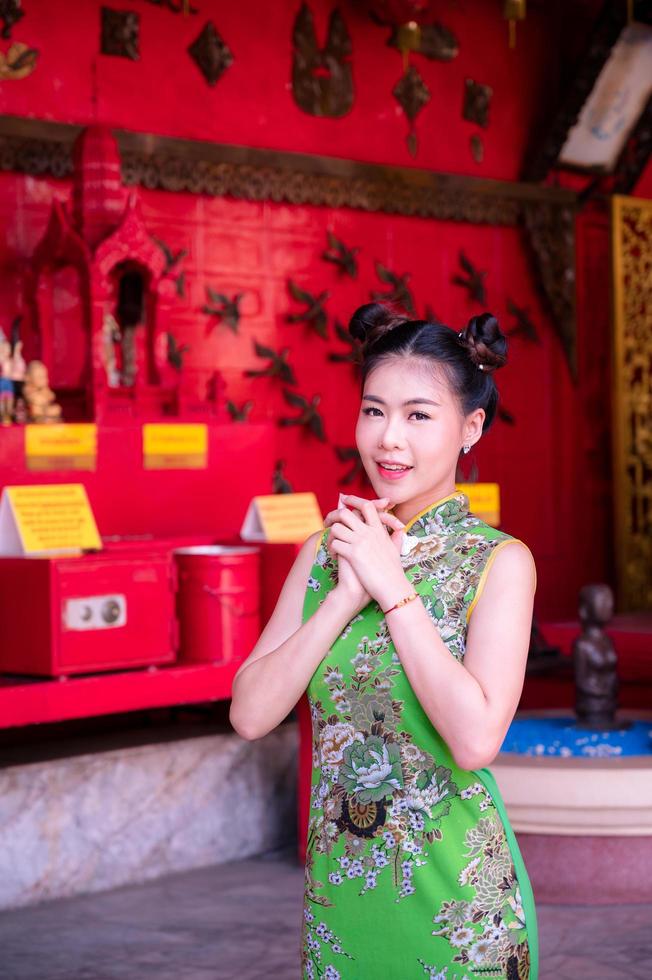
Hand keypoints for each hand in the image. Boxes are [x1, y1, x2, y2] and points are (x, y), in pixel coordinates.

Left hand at [327, 495, 409, 610]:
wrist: (392, 587)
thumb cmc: (394, 572)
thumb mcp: (396, 549)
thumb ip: (396, 537)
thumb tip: (400, 530)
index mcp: (378, 530)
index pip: (366, 506)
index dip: (354, 500)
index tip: (344, 500)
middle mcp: (369, 532)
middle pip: (345, 513)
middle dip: (333, 516)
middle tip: (327, 523)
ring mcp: (361, 542)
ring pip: (337, 528)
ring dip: (331, 535)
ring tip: (332, 543)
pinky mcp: (353, 554)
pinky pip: (335, 544)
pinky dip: (332, 549)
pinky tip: (335, 557)